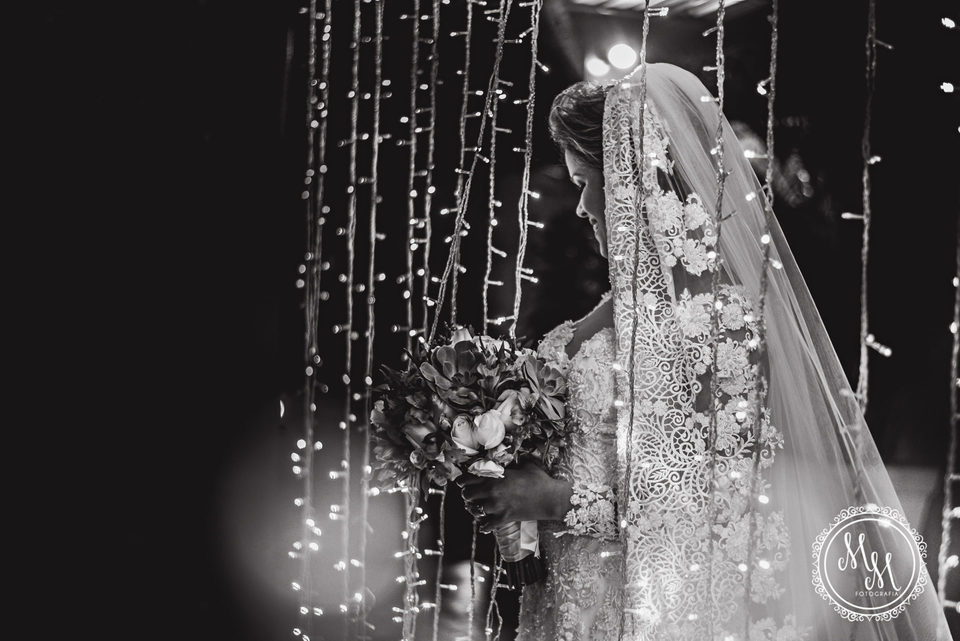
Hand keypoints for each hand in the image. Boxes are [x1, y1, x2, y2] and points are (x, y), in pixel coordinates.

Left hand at [455, 459, 572, 531]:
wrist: (551, 499)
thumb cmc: (540, 480)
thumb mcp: (526, 465)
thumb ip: (516, 460)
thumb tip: (516, 456)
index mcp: (496, 477)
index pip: (469, 478)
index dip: (463, 480)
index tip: (461, 482)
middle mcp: (493, 492)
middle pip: (467, 494)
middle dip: (467, 494)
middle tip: (470, 495)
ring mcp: (497, 507)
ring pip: (475, 510)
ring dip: (475, 509)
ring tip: (478, 508)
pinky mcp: (504, 519)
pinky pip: (486, 525)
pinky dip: (484, 525)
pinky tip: (485, 524)